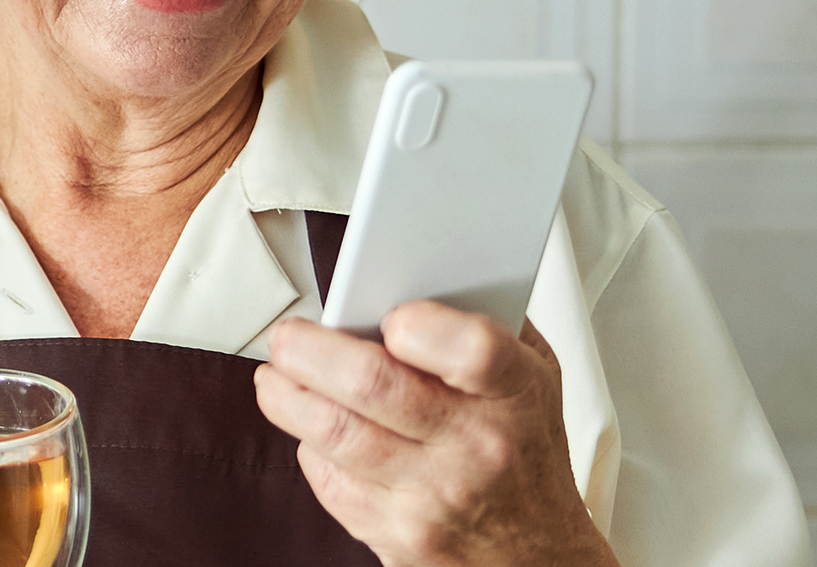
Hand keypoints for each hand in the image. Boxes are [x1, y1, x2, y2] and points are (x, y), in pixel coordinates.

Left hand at [254, 302, 617, 566]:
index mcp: (515, 393)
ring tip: (277, 376)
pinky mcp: (398, 535)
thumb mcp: (531, 377)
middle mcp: (476, 447)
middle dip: (310, 352)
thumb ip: (483, 324)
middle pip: (374, 387)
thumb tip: (407, 276)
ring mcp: (434, 496)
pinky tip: (313, 429)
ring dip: (288, 398)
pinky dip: (310, 447)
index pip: (472, 351)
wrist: (540, 555)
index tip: (390, 315)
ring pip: (336, 434)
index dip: (421, 326)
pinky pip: (331, 480)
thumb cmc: (524, 452)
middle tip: (287, 338)